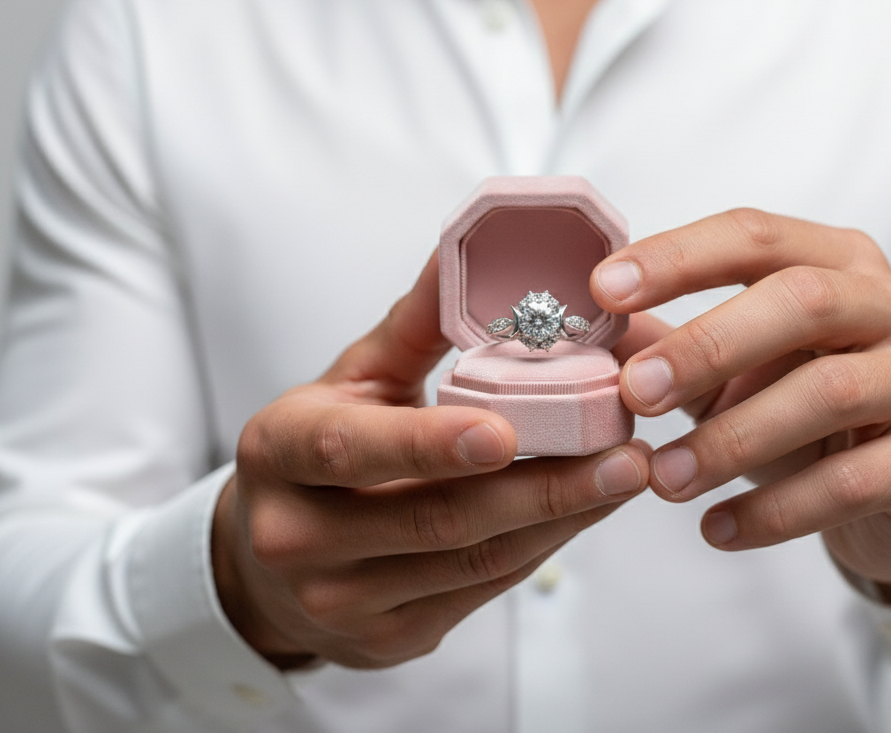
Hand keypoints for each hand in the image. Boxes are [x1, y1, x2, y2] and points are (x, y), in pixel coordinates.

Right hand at [212, 252, 649, 668]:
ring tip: (624, 475)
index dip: (430, 443)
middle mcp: (298, 536)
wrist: (266, 559)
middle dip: (541, 487)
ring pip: (471, 562)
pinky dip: (541, 548)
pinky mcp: (385, 639)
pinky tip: (584, 510)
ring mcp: (340, 601)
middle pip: (434, 517)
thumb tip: (467, 250)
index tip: (509, 430)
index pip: (352, 449)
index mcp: (280, 452)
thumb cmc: (316, 447)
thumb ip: (414, 322)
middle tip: (622, 451)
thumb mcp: (352, 377)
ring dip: (559, 519)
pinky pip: (480, 592)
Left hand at [590, 209, 890, 607]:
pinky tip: (716, 529)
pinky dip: (775, 509)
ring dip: (731, 439)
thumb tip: (591, 340)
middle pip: (800, 302)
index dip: (677, 257)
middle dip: (706, 346)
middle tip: (633, 393)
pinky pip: (854, 482)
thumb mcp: (736, 367)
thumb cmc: (803, 407)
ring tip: (663, 478)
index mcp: (835, 260)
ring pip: (828, 391)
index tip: (604, 290)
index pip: (754, 236)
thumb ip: (669, 346)